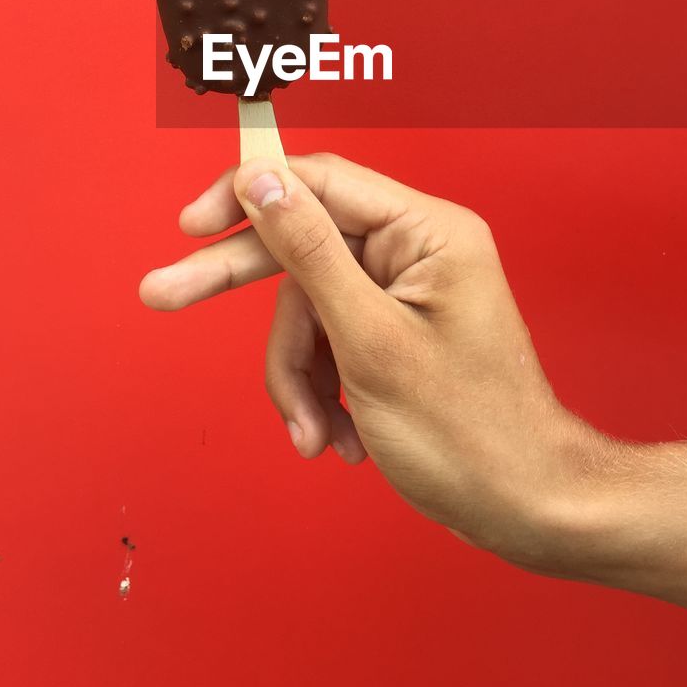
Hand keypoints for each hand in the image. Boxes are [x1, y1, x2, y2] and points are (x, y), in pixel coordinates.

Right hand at [140, 153, 594, 565]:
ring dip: (297, 372)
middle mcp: (417, 249)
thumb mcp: (370, 341)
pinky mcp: (395, 329)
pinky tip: (336, 435)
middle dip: (239, 288)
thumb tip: (262, 179)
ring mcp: (406, 291)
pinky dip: (320, 387)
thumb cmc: (469, 432)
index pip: (319, 181)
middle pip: (302, 245)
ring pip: (307, 307)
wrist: (524, 507)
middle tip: (162, 294)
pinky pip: (329, 339)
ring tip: (311, 431)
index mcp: (426, 231)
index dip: (247, 195)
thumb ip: (310, 252)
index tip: (190, 223)